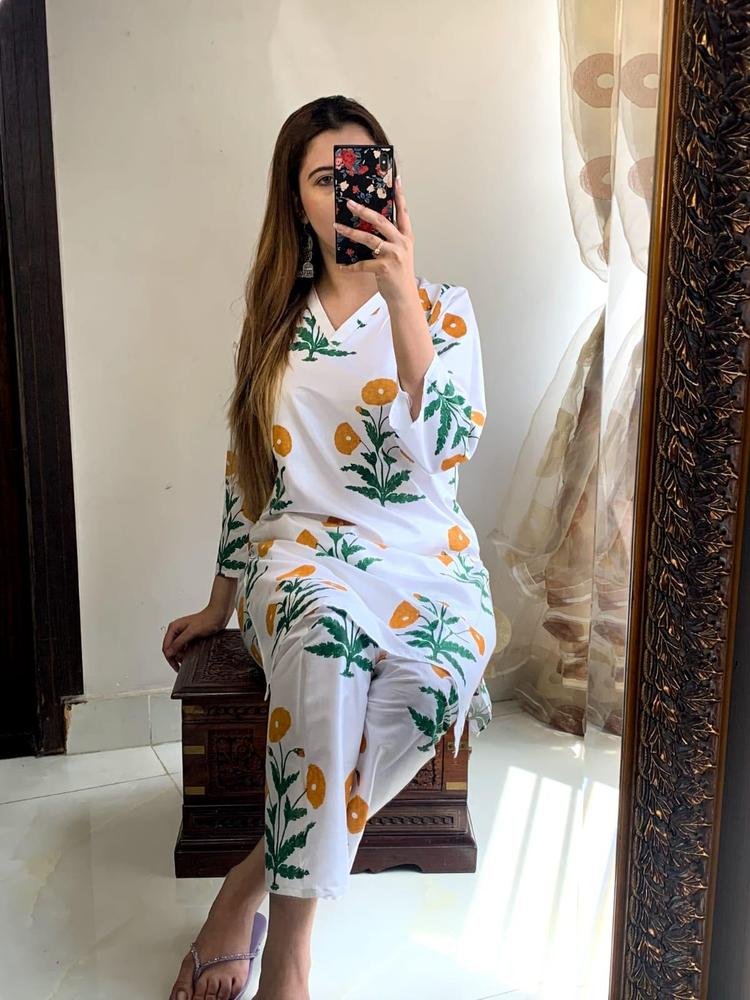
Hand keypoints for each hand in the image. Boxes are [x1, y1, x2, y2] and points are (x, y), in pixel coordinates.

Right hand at [162, 606, 226, 671]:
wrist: (218, 616)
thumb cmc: (207, 620)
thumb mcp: (192, 632)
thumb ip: (179, 642)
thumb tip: (169, 652)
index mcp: (174, 628)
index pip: (166, 646)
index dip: (170, 658)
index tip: (176, 667)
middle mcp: (176, 630)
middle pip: (170, 648)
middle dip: (176, 657)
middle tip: (182, 665)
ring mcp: (183, 633)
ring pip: (177, 649)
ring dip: (181, 655)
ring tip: (189, 659)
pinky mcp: (189, 636)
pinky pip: (184, 647)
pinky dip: (186, 652)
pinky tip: (192, 654)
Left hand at [333, 175, 417, 306]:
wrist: (404, 297)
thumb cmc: (399, 275)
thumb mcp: (399, 253)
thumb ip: (390, 239)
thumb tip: (371, 226)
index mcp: (406, 237)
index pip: (403, 212)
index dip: (399, 196)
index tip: (396, 179)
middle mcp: (401, 243)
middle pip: (381, 221)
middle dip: (364, 211)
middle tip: (350, 203)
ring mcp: (393, 255)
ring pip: (369, 239)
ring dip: (350, 232)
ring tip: (337, 227)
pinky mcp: (384, 268)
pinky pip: (362, 264)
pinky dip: (350, 266)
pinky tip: (342, 266)